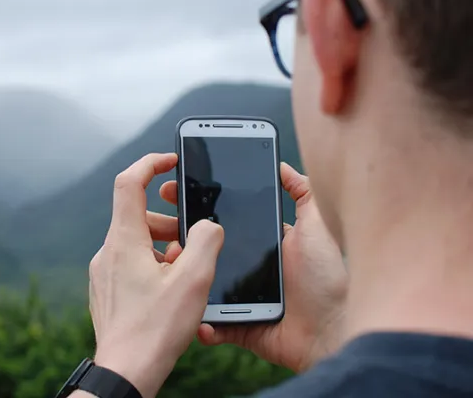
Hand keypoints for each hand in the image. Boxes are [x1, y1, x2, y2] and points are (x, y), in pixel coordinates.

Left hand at [88, 153, 224, 397]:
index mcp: (124, 241)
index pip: (128, 182)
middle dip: (169, 221)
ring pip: (136, 241)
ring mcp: (103, 272)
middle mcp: (108, 252)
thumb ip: (206, 242)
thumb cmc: (156, 329)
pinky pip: (130, 263)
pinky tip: (169, 290)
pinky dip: (152, 264)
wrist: (125, 372)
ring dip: (163, 246)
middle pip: (139, 215)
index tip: (170, 161)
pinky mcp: (106, 290)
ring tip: (185, 272)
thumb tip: (208, 225)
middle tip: (192, 241)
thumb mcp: (193, 281)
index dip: (150, 164)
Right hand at [159, 162, 348, 372]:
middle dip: (183, 242)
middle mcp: (249, 269)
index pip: (225, 222)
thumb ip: (303, 193)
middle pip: (209, 253)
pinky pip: (212, 325)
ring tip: (173, 269)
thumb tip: (282, 166)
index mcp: (263, 244)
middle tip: (163, 232)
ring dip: (186, 279)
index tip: (175, 193)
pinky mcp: (239, 326)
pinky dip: (201, 323)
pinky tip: (192, 313)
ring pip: (203, 286)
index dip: (200, 209)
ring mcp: (241, 299)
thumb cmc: (328, 278)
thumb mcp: (318, 226)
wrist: (333, 331)